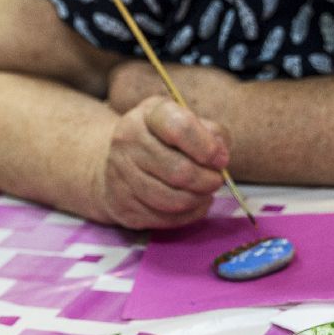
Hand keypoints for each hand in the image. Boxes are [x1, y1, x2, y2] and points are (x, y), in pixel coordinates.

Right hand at [92, 96, 230, 229]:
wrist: (113, 161)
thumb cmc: (162, 139)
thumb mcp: (186, 120)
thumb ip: (211, 133)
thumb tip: (221, 157)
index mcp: (148, 114)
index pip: (180, 128)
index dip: (208, 148)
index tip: (220, 159)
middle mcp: (128, 141)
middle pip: (179, 171)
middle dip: (207, 180)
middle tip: (216, 180)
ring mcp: (120, 175)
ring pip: (173, 200)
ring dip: (198, 199)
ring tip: (205, 192)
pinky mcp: (122, 205)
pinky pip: (165, 219)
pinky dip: (188, 215)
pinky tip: (193, 204)